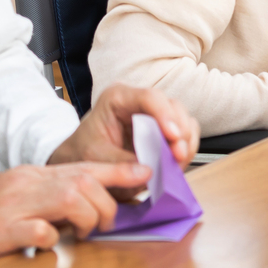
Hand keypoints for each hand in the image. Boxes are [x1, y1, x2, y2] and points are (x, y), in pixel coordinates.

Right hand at [0, 162, 146, 267]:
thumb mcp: (14, 199)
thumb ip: (46, 199)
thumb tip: (86, 206)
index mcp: (31, 177)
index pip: (82, 166)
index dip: (117, 172)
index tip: (144, 175)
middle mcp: (25, 185)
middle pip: (83, 181)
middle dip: (106, 203)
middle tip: (105, 224)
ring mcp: (12, 207)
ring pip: (69, 198)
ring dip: (87, 218)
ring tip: (83, 234)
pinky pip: (38, 231)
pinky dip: (52, 239)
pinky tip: (49, 245)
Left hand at [49, 84, 198, 169]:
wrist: (81, 158)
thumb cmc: (84, 152)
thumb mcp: (95, 158)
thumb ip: (120, 163)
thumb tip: (150, 170)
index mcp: (118, 98)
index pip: (149, 97)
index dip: (165, 115)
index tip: (173, 137)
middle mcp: (140, 100)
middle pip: (172, 107)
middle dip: (180, 132)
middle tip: (178, 156)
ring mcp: (154, 113)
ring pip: (183, 118)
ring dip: (186, 142)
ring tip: (178, 163)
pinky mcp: (164, 128)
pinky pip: (185, 133)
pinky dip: (186, 148)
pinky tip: (178, 163)